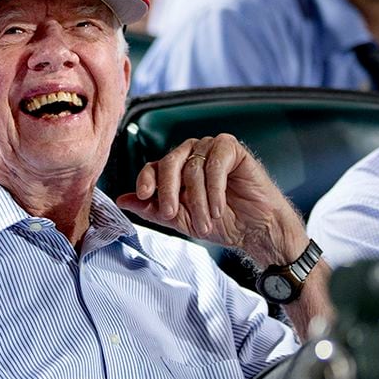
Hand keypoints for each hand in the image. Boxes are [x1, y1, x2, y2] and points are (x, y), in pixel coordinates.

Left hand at [114, 134, 308, 267]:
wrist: (256, 230)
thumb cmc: (220, 222)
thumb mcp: (180, 220)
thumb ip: (152, 209)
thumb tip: (122, 200)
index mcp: (174, 169)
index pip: (152, 167)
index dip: (146, 180)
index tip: (144, 196)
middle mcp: (190, 154)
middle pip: (168, 163)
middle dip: (169, 192)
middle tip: (172, 214)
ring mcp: (210, 148)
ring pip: (192, 167)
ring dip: (198, 199)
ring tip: (206, 222)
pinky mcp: (231, 148)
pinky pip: (215, 163)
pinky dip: (214, 188)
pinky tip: (218, 208)